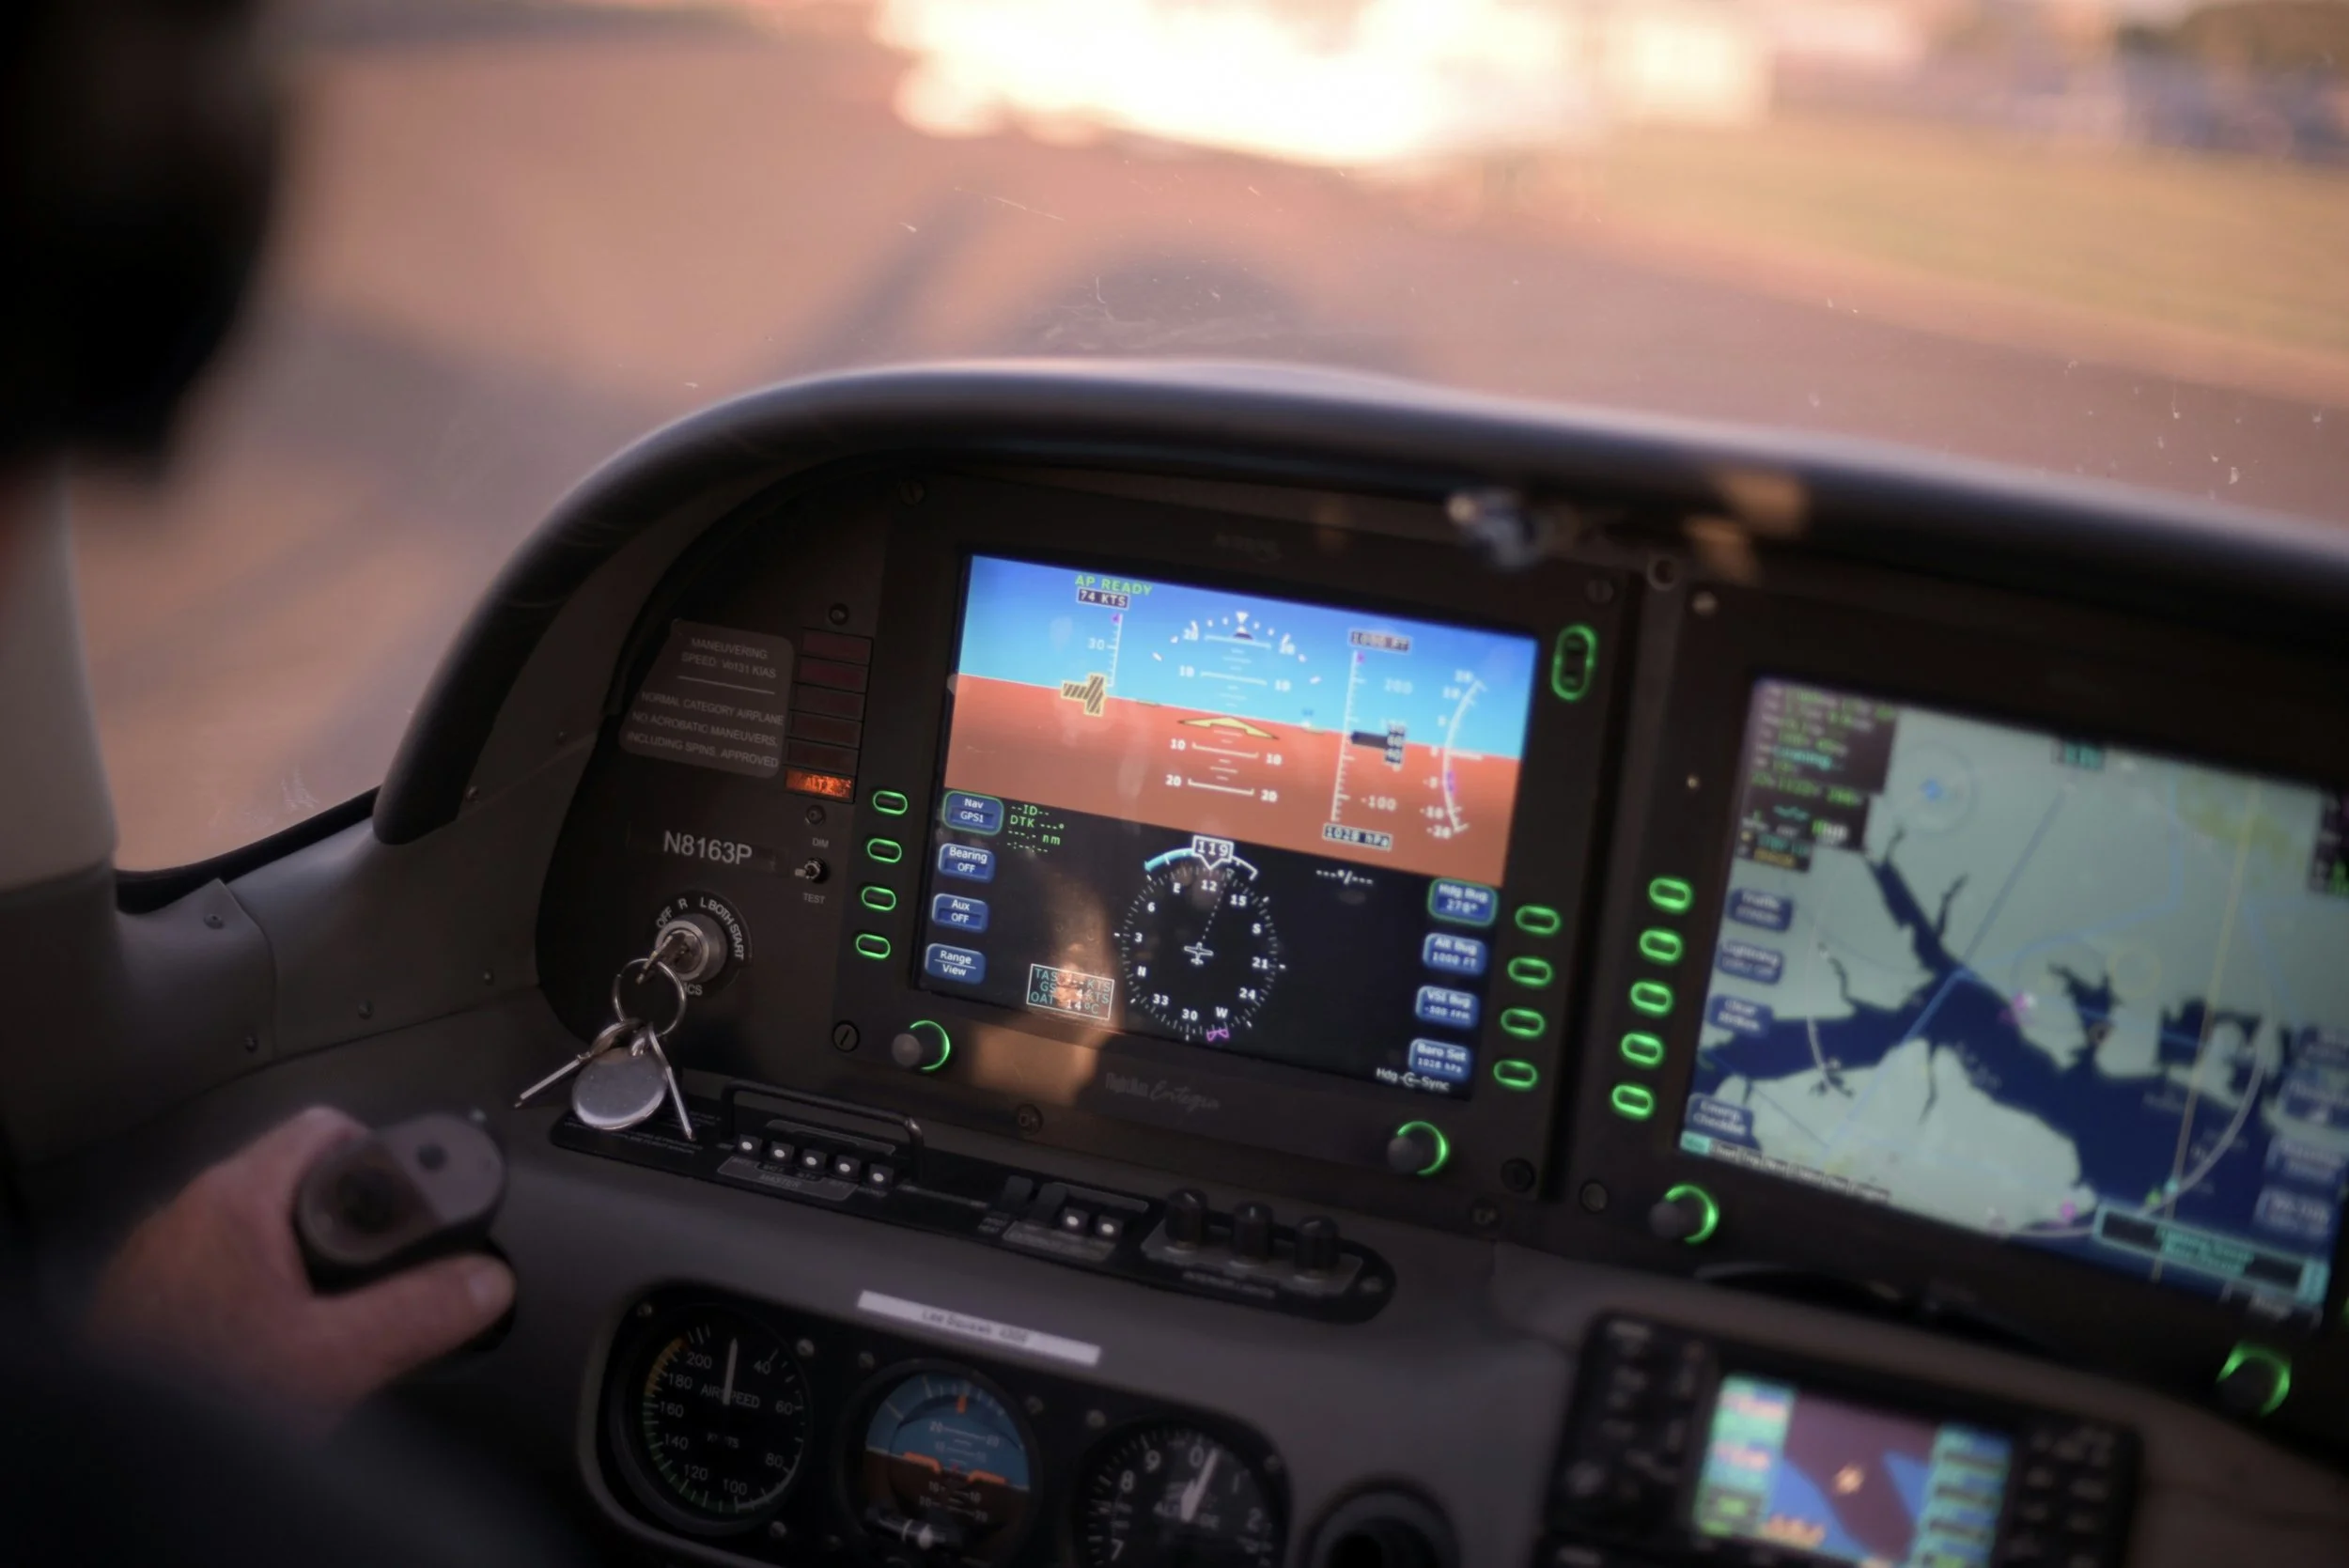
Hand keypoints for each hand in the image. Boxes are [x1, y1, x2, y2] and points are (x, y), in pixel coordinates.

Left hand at [87, 1106, 514, 1433]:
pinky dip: (254, 1291)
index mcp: (235, 1199)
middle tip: (379, 1271)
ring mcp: (157, 1254)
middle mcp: (187, 1211)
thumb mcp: (333, 1359)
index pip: (326, 1126)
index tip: (413, 1198)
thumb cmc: (195, 1399)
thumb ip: (417, 1312)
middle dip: (347, 1218)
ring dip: (298, 1257)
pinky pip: (217, 1268)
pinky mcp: (140, 1297)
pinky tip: (269, 1344)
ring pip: (254, 1228)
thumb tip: (486, 1281)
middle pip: (294, 1179)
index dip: (384, 1155)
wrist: (110, 1463)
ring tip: (328, 1314)